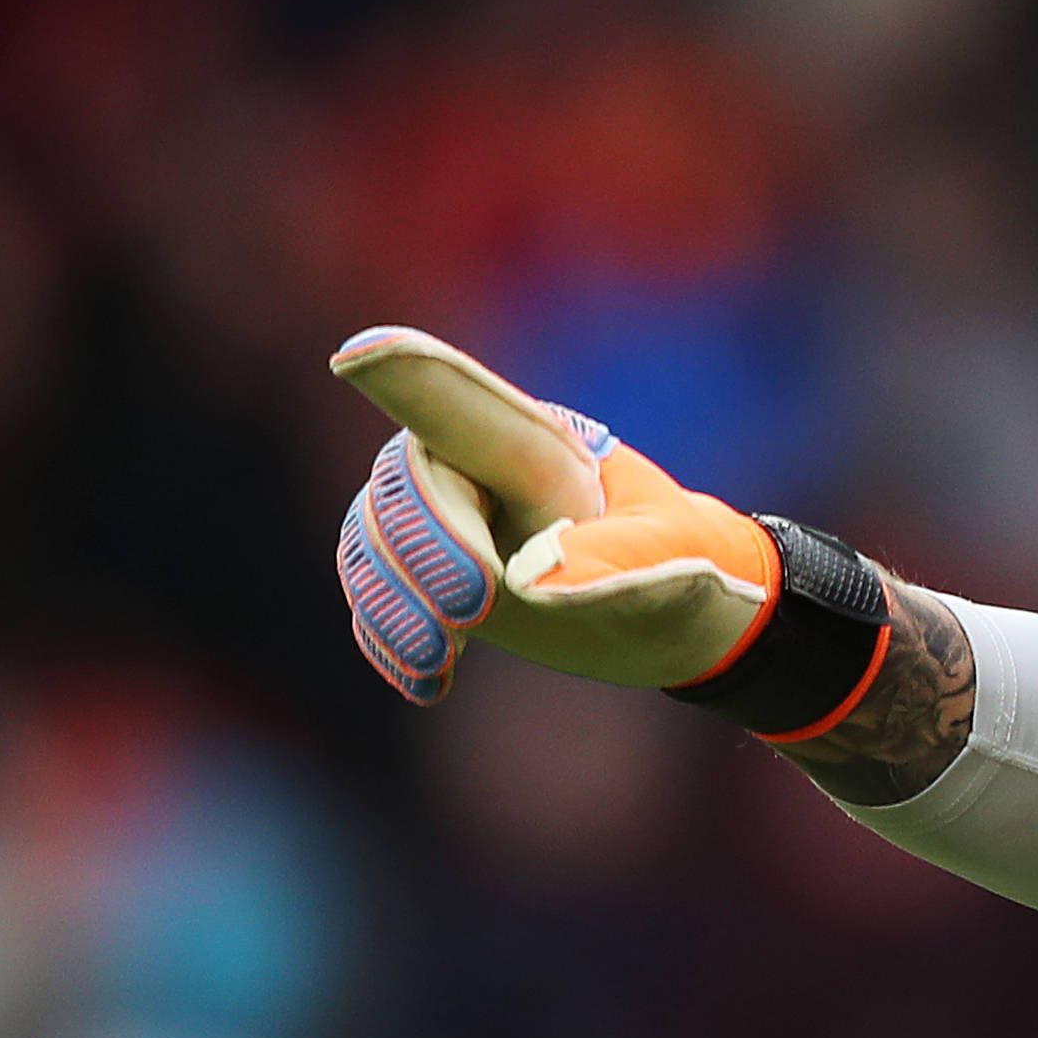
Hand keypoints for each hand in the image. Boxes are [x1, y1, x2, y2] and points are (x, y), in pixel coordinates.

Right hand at [328, 326, 814, 710]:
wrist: (677, 604)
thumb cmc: (680, 561)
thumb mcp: (667, 558)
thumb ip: (609, 560)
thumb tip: (529, 586)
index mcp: (536, 439)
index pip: (462, 406)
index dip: (408, 376)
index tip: (357, 358)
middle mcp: (475, 466)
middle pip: (404, 490)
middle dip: (420, 548)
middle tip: (471, 610)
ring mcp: (447, 518)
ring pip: (378, 543)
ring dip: (394, 602)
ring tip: (440, 658)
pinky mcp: (431, 573)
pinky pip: (381, 594)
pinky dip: (390, 635)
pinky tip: (428, 679)